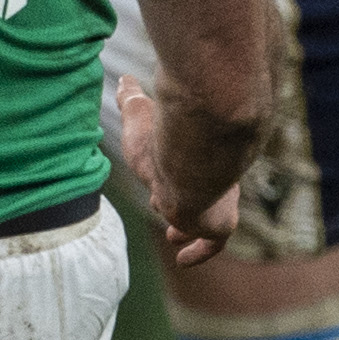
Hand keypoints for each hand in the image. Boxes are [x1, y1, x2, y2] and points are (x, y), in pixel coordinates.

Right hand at [117, 73, 239, 267]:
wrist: (192, 158)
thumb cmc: (164, 134)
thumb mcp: (140, 113)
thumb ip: (132, 99)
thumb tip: (124, 79)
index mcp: (192, 154)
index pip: (184, 168)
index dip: (173, 177)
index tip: (165, 184)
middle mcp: (207, 178)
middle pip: (193, 193)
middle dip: (182, 201)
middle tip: (176, 216)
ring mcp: (212, 202)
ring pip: (200, 219)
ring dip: (188, 228)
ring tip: (175, 237)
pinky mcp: (214, 224)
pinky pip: (210, 243)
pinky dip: (199, 252)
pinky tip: (184, 260)